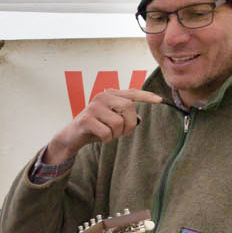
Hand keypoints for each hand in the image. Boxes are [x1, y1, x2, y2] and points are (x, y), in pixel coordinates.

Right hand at [44, 89, 162, 164]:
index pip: (132, 93)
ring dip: (116, 134)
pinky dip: (106, 139)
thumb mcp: (111, 119)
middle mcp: (102, 96)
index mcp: (110, 94)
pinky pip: (106, 133)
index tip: (160, 100)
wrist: (72, 136)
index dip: (146, 96)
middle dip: (130, 124)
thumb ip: (124, 116)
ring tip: (108, 135)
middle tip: (124, 134)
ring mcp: (93, 107)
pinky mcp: (86, 120)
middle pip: (128, 107)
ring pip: (118, 123)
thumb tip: (139, 120)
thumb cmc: (95, 127)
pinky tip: (100, 138)